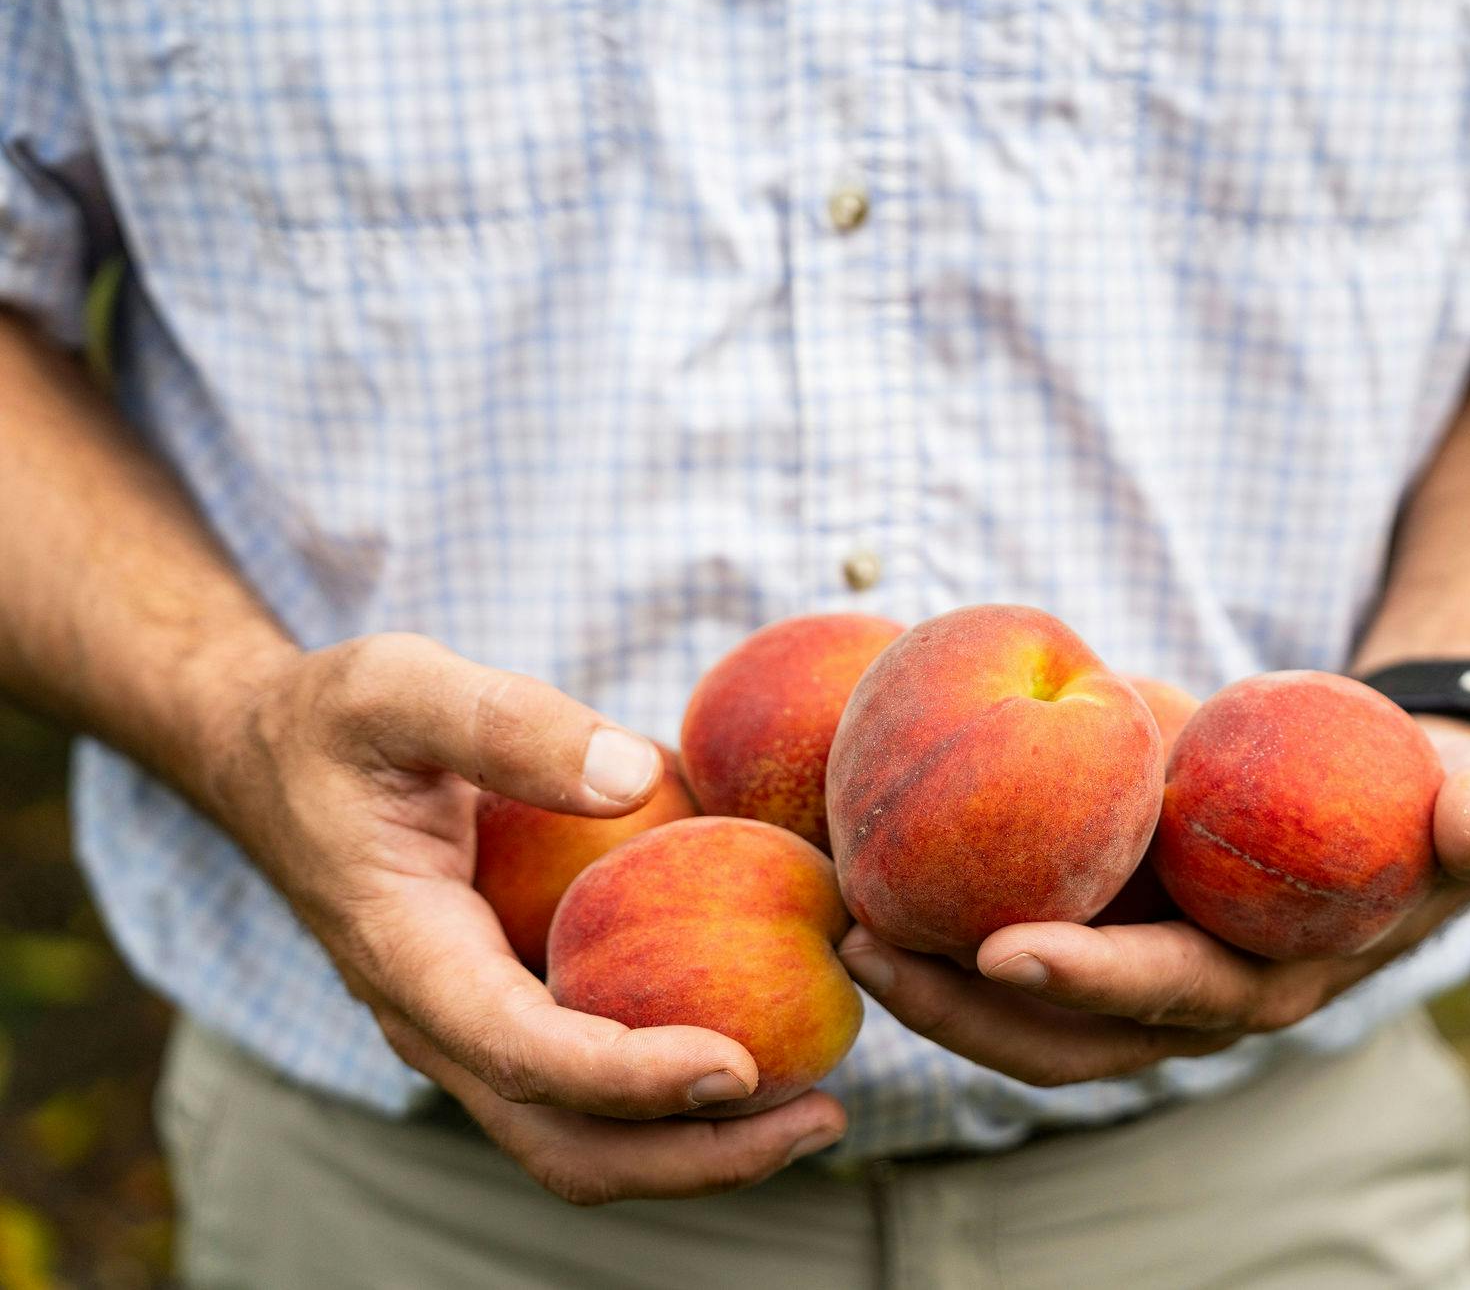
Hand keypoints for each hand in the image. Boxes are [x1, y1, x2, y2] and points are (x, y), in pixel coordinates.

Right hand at [201, 632, 845, 1203]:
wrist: (272, 759)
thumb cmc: (336, 721)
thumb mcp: (399, 686)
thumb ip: (507, 723)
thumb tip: (635, 775)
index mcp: (409, 956)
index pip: (525, 1056)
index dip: (631, 1077)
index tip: (736, 1064)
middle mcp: (442, 1020)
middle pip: (568, 1144)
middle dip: (694, 1156)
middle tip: (823, 1121)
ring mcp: (476, 1025)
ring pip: (586, 1136)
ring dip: (700, 1144)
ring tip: (820, 1112)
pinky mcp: (509, 1005)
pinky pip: (595, 1080)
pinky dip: (679, 1089)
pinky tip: (775, 1043)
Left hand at [836, 716, 1469, 1085]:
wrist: (1397, 795)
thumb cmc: (1436, 799)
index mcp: (1276, 977)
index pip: (1176, 997)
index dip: (1097, 981)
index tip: (1008, 948)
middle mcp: (1191, 993)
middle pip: (1064, 1032)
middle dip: (963, 1005)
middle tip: (870, 946)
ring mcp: (1137, 964)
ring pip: (1016, 1005)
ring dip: (928, 975)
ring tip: (841, 917)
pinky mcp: (1105, 919)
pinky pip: (1010, 933)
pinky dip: (938, 915)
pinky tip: (865, 865)